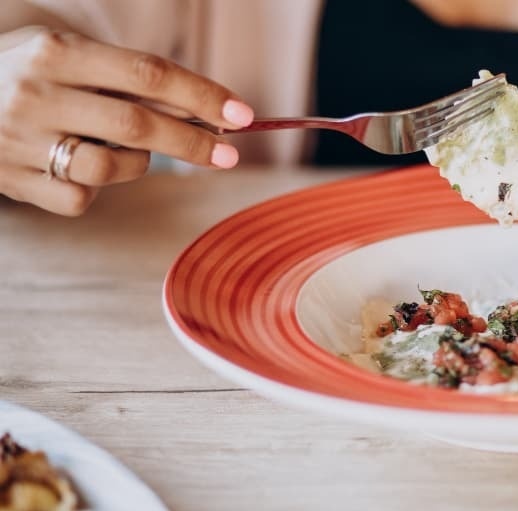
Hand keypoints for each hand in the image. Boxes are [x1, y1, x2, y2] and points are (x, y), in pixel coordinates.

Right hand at [0, 26, 254, 215]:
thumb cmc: (25, 74)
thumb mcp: (65, 55)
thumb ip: (125, 78)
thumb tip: (205, 112)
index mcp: (55, 52)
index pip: (148, 74)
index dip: (202, 95)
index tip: (242, 114)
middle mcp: (37, 94)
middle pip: (139, 125)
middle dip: (193, 142)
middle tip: (228, 154)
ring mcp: (22, 141)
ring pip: (113, 167)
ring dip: (138, 164)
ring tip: (125, 150)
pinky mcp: (15, 182)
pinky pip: (82, 198)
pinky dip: (95, 188)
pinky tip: (76, 167)